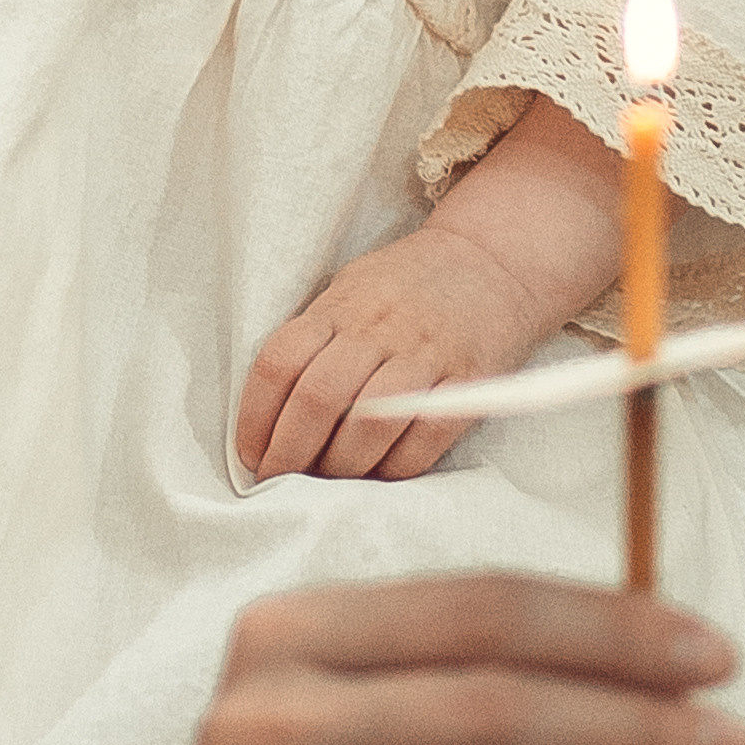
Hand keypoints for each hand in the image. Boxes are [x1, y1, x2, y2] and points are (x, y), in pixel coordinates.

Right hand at [106, 571, 744, 744]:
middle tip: (729, 742)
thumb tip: (650, 660)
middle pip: (488, 703)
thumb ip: (457, 673)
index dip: (605, 626)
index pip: (475, 607)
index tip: (709, 654)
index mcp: (289, 632)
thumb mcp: (339, 708)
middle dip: (633, 719)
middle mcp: (266, 715)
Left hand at [236, 95, 625, 479]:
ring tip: (328, 484)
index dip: (255, 418)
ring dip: (341, 467)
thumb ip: (316, 339)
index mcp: (339, 306)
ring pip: (370, 423)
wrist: (494, 259)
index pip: (280, 363)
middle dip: (291, 453)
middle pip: (319, 398)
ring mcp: (426, 353)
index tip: (250, 455)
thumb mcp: (349, 290)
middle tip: (282, 481)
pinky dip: (396, 468)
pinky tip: (379, 476)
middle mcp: (378, 327)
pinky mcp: (469, 380)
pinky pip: (425, 437)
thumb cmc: (409, 283)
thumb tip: (273, 411)